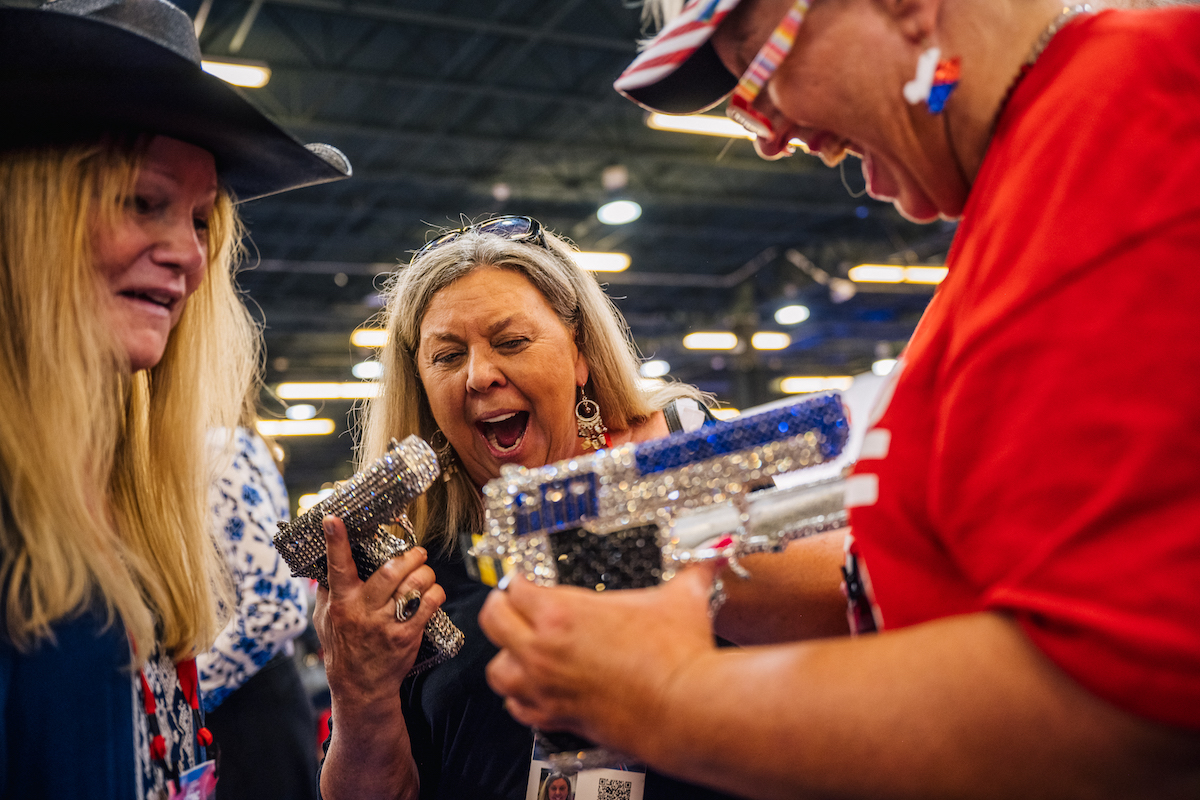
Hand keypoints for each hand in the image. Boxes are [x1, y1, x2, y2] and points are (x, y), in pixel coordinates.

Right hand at [313, 515, 445, 711]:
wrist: (360, 687)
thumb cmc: (343, 648)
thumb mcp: (324, 619)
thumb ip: (327, 591)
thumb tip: (324, 561)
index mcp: (341, 602)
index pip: (336, 567)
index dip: (335, 541)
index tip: (333, 519)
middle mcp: (362, 610)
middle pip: (390, 571)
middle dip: (409, 556)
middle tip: (417, 552)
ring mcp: (385, 624)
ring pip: (413, 585)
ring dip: (426, 572)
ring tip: (426, 570)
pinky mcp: (406, 636)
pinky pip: (428, 605)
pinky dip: (436, 593)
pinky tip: (433, 592)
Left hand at [479, 562, 718, 751]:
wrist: (685, 709)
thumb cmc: (678, 656)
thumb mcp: (682, 599)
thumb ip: (693, 573)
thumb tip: (712, 557)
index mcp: (562, 613)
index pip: (514, 587)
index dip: (517, 579)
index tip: (523, 579)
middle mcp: (543, 650)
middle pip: (493, 620)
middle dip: (499, 608)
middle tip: (510, 603)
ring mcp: (546, 687)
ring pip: (497, 670)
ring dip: (505, 656)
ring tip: (519, 648)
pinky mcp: (557, 718)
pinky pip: (518, 708)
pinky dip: (521, 698)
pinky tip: (535, 689)